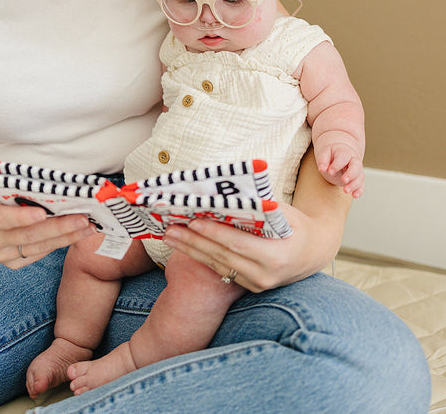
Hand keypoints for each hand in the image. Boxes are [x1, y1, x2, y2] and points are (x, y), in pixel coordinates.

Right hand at [0, 183, 95, 268]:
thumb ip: (13, 185)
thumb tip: (49, 179)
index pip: (2, 218)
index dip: (22, 217)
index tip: (42, 213)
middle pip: (27, 235)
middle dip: (58, 227)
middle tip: (82, 218)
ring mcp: (0, 255)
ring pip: (38, 247)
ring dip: (66, 237)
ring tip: (88, 226)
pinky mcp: (11, 264)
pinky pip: (38, 253)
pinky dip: (59, 243)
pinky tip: (76, 234)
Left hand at [163, 148, 349, 291]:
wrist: (313, 251)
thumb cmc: (296, 225)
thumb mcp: (282, 212)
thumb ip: (257, 208)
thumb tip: (224, 196)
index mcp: (276, 256)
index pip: (238, 244)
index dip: (214, 233)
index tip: (192, 222)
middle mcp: (265, 275)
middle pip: (222, 256)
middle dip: (193, 241)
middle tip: (170, 227)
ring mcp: (257, 284)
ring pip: (218, 265)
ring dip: (191, 250)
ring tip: (170, 235)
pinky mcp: (250, 287)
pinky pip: (222, 270)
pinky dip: (202, 256)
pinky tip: (186, 245)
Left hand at [316, 142, 364, 197]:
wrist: (339, 154)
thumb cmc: (331, 154)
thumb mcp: (324, 153)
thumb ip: (323, 160)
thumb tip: (321, 169)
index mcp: (344, 152)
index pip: (343, 157)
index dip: (337, 165)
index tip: (330, 171)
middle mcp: (353, 160)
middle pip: (356, 166)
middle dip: (351, 174)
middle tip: (343, 180)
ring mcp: (357, 170)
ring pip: (359, 177)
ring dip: (354, 185)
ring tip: (345, 190)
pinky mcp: (357, 179)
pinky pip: (361, 184)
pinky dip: (359, 190)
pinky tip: (354, 195)